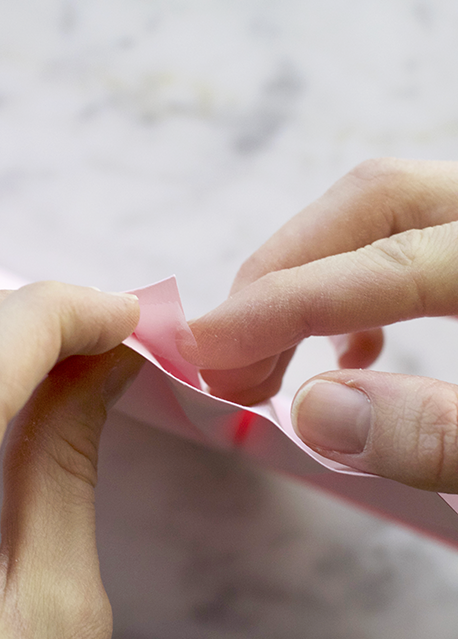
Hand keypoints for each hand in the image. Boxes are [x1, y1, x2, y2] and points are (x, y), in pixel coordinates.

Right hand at [180, 159, 457, 491]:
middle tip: (226, 356)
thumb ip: (436, 435)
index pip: (386, 265)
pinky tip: (347, 348)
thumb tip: (315, 410)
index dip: (283, 306)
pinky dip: (356, 284)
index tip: (204, 350)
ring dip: (310, 276)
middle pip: (374, 202)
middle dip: (282, 272)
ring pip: (385, 214)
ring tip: (266, 361)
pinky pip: (411, 236)